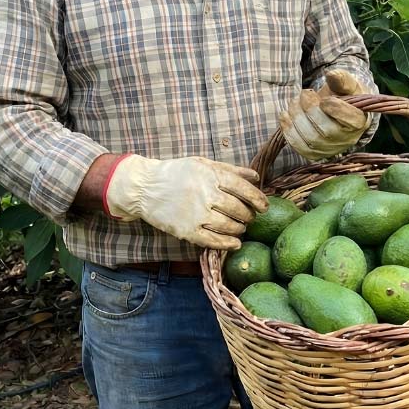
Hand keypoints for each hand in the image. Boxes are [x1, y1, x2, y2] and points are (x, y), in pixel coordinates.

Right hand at [103, 155, 268, 249]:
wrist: (144, 187)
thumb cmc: (176, 173)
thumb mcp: (203, 164)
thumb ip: (230, 169)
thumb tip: (256, 176)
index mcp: (210, 175)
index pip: (243, 189)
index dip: (258, 199)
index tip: (264, 207)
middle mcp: (205, 194)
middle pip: (238, 209)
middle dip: (249, 215)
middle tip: (250, 217)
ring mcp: (195, 214)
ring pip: (229, 226)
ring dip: (240, 229)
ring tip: (241, 227)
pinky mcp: (186, 230)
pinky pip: (213, 241)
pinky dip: (227, 244)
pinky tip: (235, 243)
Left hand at [279, 70, 368, 160]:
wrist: (336, 110)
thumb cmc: (343, 95)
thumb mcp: (346, 84)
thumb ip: (342, 79)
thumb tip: (331, 74)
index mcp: (359, 121)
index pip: (349, 120)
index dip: (334, 109)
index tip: (324, 99)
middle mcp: (347, 140)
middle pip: (326, 132)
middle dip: (309, 110)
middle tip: (304, 93)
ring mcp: (330, 150)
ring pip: (310, 140)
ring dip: (296, 118)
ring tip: (294, 102)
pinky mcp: (315, 154)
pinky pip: (299, 147)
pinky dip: (288, 130)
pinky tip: (285, 115)